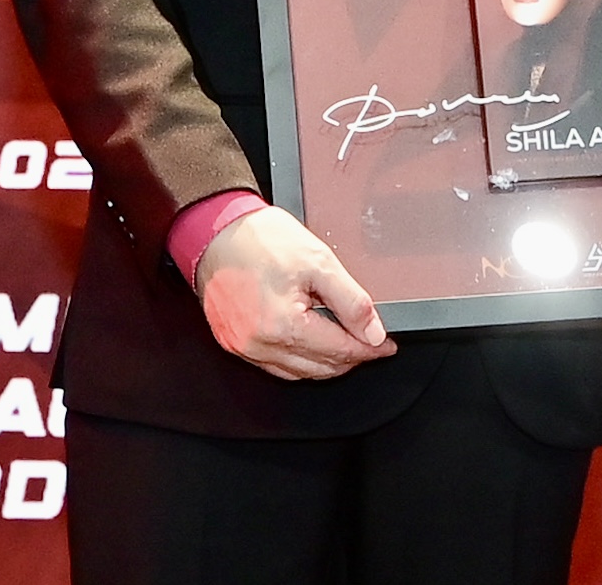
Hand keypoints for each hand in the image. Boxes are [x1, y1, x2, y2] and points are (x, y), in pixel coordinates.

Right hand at [195, 206, 397, 379]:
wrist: (215, 230)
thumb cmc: (259, 239)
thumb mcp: (319, 262)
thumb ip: (351, 301)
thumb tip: (373, 332)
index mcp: (282, 326)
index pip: (339, 351)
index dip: (370, 349)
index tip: (386, 345)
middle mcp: (259, 344)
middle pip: (320, 368)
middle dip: (351, 357)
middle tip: (371, 341)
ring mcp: (243, 347)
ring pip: (298, 372)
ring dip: (326, 362)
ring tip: (346, 341)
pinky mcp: (232, 342)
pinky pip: (274, 364)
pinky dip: (299, 360)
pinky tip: (312, 343)